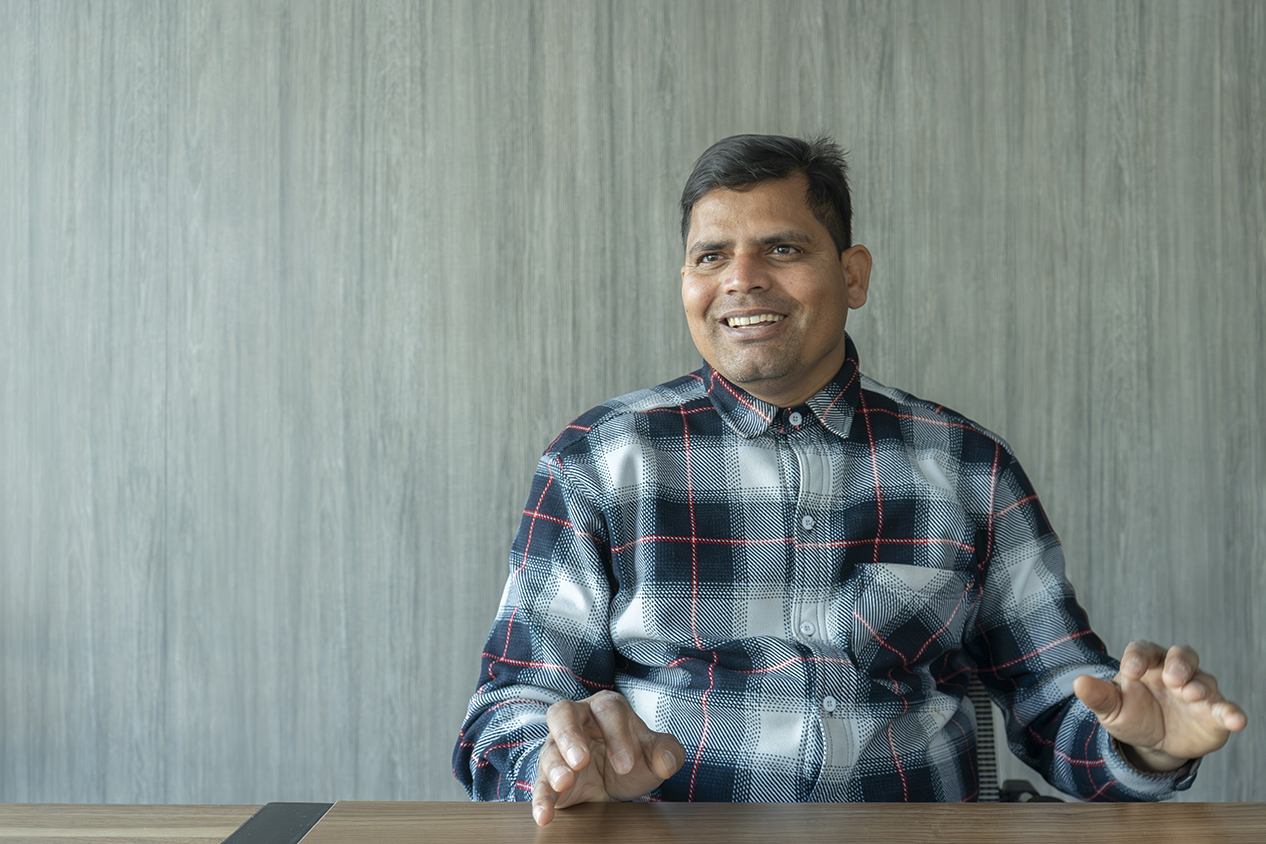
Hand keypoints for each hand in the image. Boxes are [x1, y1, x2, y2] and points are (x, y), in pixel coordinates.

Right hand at [532, 690, 684, 825]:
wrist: (615, 780)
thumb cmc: (633, 756)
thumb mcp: (654, 754)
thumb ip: (668, 752)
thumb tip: (668, 762)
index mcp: (606, 708)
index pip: (607, 710)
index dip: (617, 734)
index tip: (626, 765)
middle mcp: (577, 721)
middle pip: (563, 714)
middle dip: (570, 735)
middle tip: (581, 760)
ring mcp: (558, 747)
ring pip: (549, 749)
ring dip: (555, 765)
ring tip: (564, 782)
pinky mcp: (548, 776)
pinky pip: (540, 784)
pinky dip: (541, 798)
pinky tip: (544, 814)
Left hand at [1073, 640, 1246, 771]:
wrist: (1153, 743)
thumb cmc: (1131, 715)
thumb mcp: (1111, 708)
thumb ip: (1098, 695)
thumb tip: (1078, 683)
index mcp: (1146, 664)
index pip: (1143, 649)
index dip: (1138, 656)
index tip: (1130, 671)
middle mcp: (1175, 672)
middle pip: (1182, 655)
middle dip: (1179, 663)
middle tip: (1171, 677)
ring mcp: (1197, 691)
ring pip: (1205, 679)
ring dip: (1200, 686)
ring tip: (1190, 694)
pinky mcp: (1215, 714)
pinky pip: (1227, 709)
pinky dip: (1232, 713)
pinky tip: (1235, 720)